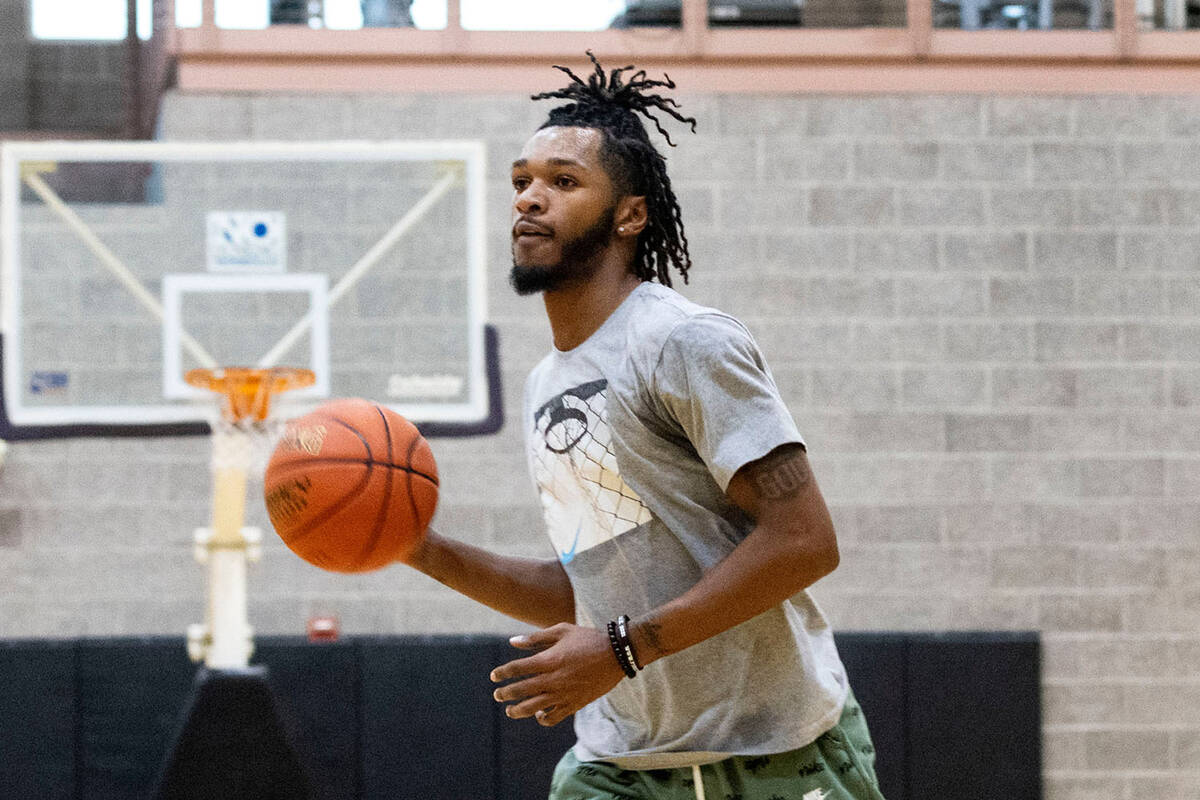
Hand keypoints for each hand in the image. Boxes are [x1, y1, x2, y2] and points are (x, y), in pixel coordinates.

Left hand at [490, 623, 623, 726]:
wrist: (617, 654)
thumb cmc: (588, 638)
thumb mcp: (562, 631)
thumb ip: (536, 638)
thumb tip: (512, 642)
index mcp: (549, 660)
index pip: (518, 668)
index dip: (502, 672)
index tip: (494, 676)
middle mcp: (554, 679)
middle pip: (521, 690)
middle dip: (505, 693)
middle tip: (497, 695)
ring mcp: (564, 694)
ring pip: (534, 707)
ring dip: (518, 711)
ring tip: (510, 711)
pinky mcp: (574, 704)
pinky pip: (554, 717)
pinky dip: (543, 718)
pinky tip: (538, 714)